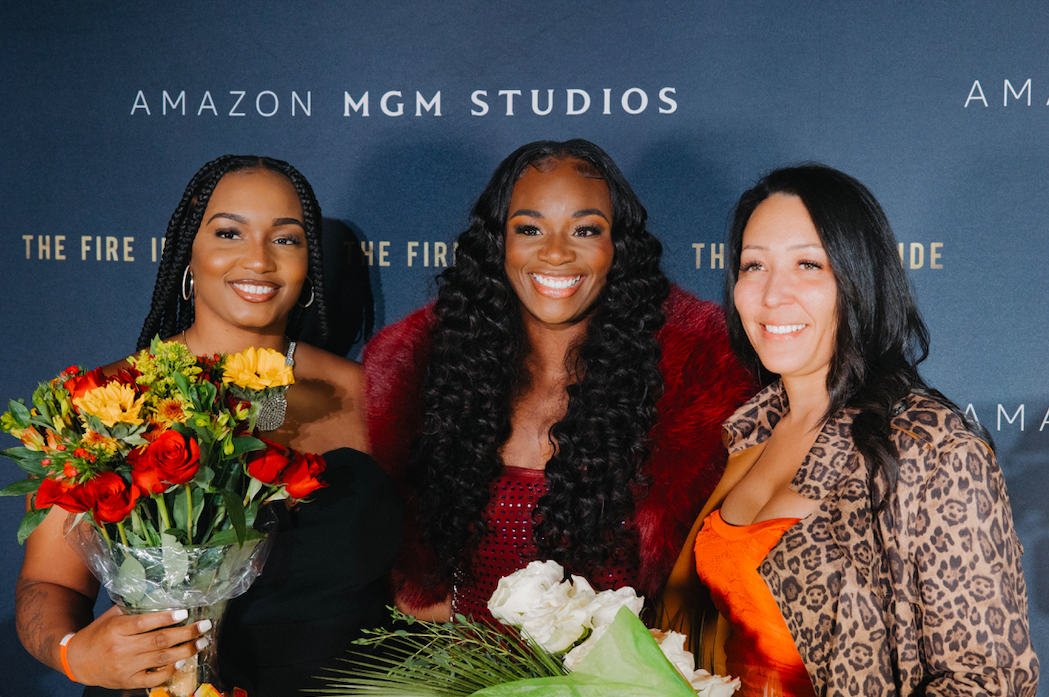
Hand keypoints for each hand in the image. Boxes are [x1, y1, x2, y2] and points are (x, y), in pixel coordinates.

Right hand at [64, 605, 211, 689]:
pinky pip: (153, 678)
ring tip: (201, 642)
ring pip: (161, 659)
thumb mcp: (111, 617)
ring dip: (186, 651)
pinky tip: (183, 661)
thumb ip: (132, 607)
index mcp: (116, 628)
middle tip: (205, 626)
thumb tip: (160, 594)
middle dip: (186, 633)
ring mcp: (125, 667)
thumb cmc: (97, 634)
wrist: (77, 662)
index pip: (144, 622)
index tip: (185, 612)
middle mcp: (121, 648)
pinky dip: (170, 670)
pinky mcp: (127, 681)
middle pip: (159, 640)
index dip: (166, 618)